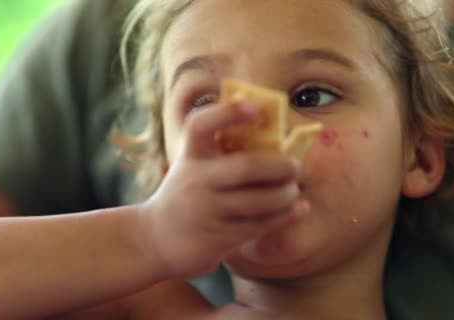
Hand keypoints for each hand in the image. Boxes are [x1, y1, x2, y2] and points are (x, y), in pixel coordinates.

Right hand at [139, 102, 309, 278]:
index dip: (226, 113)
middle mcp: (195, 181)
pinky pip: (258, 225)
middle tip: (295, 166)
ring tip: (293, 189)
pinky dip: (284, 216)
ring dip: (285, 194)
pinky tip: (298, 208)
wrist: (155, 241)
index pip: (200, 126)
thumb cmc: (187, 196)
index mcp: (190, 157)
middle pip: (245, 167)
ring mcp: (205, 211)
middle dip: (279, 166)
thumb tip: (278, 139)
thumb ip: (221, 154)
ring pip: (258, 200)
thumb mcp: (193, 169)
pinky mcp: (216, 238)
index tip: (253, 108)